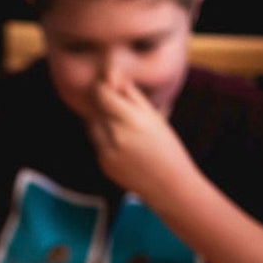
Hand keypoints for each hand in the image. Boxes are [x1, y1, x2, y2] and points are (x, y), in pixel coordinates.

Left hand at [87, 76, 191, 196]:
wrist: (169, 186)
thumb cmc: (167, 149)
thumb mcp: (155, 117)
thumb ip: (132, 96)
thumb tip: (114, 75)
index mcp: (131, 119)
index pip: (101, 93)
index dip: (102, 87)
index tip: (109, 86)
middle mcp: (115, 135)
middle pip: (94, 109)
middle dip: (103, 106)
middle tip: (120, 110)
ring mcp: (106, 152)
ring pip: (92, 126)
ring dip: (102, 122)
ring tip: (125, 130)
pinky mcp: (103, 164)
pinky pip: (97, 144)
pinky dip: (105, 140)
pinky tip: (125, 147)